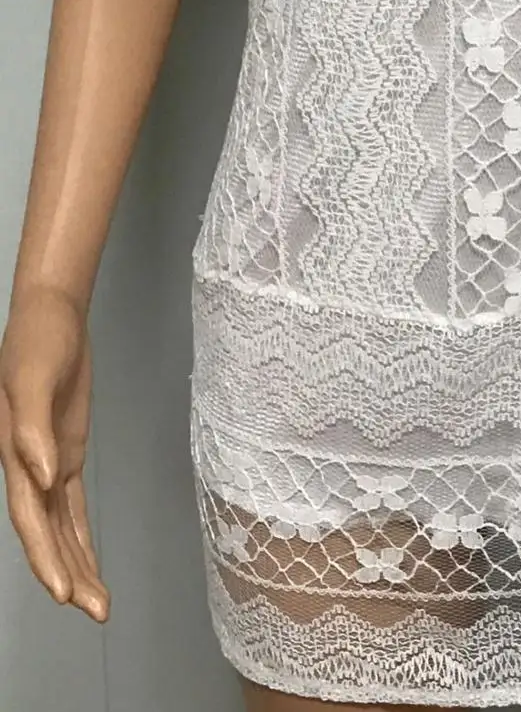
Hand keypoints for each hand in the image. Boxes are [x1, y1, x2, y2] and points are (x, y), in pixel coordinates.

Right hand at [0, 286, 109, 620]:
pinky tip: (89, 563)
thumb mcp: (36, 377)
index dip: (46, 557)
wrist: (49, 315)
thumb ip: (36, 429)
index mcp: (15, 454)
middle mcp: (28, 466)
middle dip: (68, 574)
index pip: (30, 517)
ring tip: (100, 604)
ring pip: (61, 527)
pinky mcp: (65, 451)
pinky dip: (80, 535)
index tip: (65, 594)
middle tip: (96, 611)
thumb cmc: (38, 341)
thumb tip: (46, 477)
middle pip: (47, 533)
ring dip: (77, 564)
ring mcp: (47, 462)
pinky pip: (72, 506)